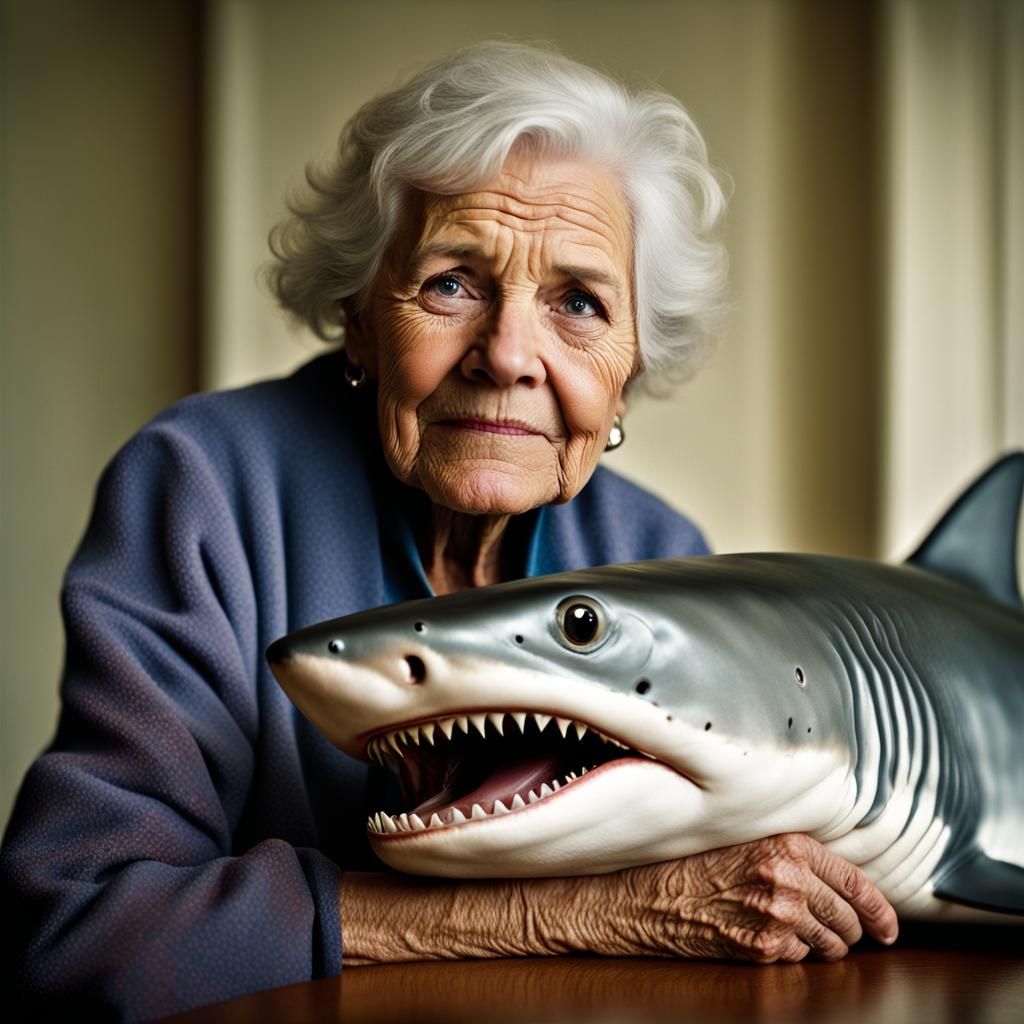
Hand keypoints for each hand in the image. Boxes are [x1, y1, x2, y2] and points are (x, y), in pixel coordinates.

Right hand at [555, 833, 898, 962]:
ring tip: (796, 931)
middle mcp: (789, 878)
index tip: (889, 927)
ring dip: (823, 944)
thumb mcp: (752, 844)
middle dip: (851, 930)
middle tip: (842, 931)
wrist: (653, 895)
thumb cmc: (700, 866)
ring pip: (832, 945)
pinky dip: (793, 953)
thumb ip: (798, 857)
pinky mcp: (764, 947)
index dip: (880, 911)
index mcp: (790, 845)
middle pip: (850, 919)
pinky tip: (770, 937)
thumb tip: (847, 884)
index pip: (857, 883)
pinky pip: (801, 958)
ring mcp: (778, 915)